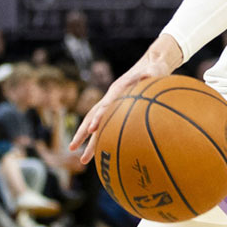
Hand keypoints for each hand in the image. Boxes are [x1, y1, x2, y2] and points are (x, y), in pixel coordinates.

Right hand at [70, 34, 183, 163]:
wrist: (151, 65)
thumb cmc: (154, 69)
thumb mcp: (155, 69)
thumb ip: (151, 73)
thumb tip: (149, 74)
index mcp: (117, 89)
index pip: (104, 105)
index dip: (98, 116)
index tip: (93, 128)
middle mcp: (110, 98)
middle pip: (91, 117)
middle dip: (82, 133)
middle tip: (72, 148)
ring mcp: (112, 105)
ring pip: (95, 124)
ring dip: (88, 141)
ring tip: (83, 160)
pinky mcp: (117, 110)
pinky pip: (106, 126)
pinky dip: (102, 139)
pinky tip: (102, 154)